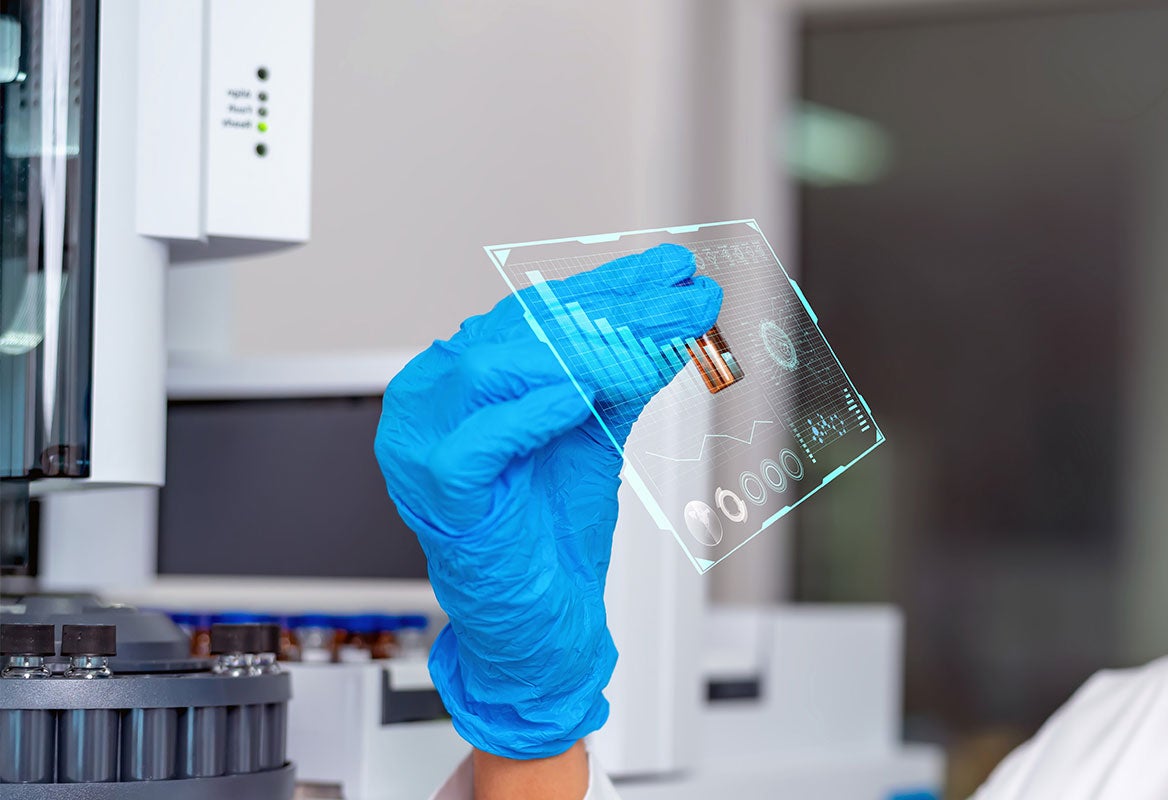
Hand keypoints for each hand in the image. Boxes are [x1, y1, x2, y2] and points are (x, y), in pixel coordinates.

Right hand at [375, 244, 719, 758]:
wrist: (540, 622)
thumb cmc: (552, 531)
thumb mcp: (598, 428)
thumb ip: (628, 367)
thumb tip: (682, 306)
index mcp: (459, 375)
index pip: (536, 312)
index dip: (610, 288)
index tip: (673, 271)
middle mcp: (430, 400)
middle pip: (522, 332)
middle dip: (613, 312)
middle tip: (684, 301)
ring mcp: (422, 446)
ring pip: (495, 370)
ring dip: (583, 353)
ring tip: (650, 348)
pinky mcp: (438, 495)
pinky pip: (478, 442)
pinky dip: (532, 412)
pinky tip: (583, 394)